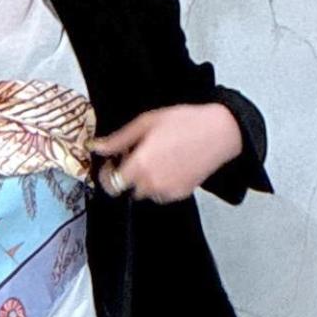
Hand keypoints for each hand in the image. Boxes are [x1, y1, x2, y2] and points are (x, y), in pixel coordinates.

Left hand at [88, 101, 243, 202]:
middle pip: (127, 187)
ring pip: (144, 191)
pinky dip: (160, 182)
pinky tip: (170, 163)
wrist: (220, 132)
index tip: (112, 162)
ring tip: (157, 156)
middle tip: (138, 153)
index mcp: (139, 165)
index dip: (108, 173)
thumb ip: (118, 140)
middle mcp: (151, 183)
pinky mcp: (180, 193)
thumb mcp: (146, 123)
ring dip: (144, 178)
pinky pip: (161, 193)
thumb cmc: (185, 122)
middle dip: (128, 173)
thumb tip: (96, 147)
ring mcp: (166, 191)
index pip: (111, 184)